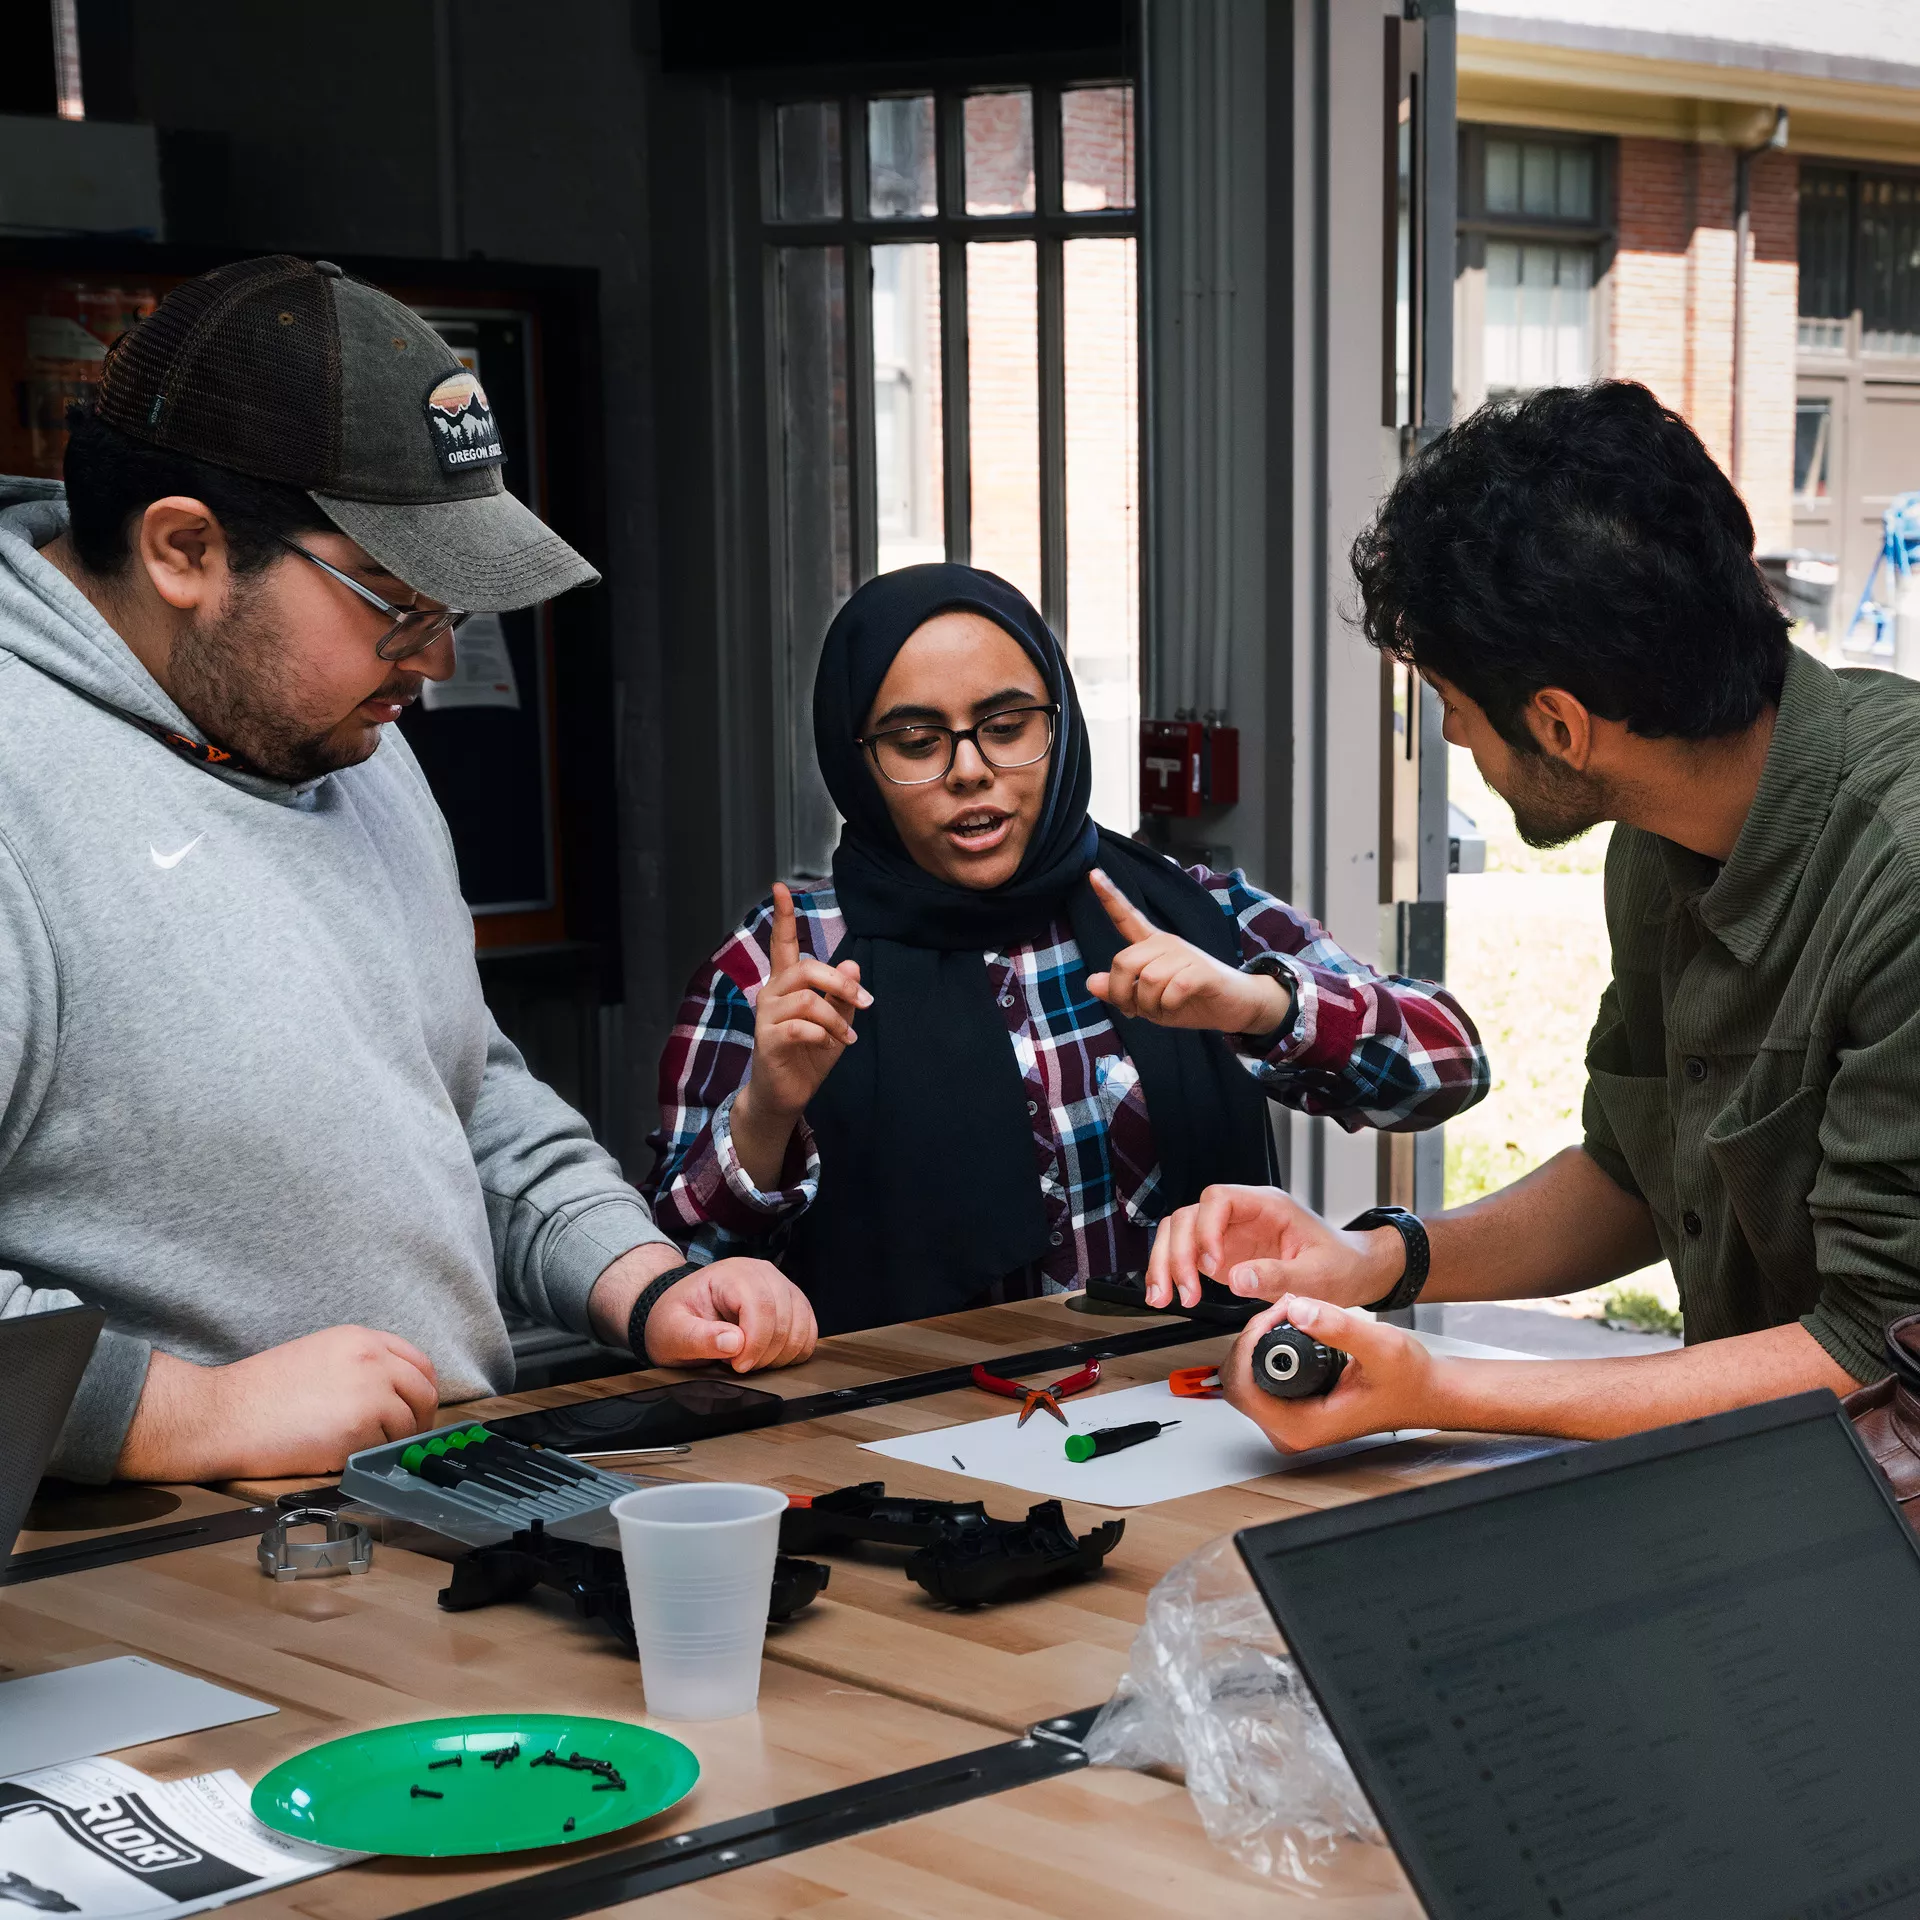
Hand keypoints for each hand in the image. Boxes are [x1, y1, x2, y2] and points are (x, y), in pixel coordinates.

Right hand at [118, 1326, 440, 1480]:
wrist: (222, 1414)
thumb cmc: (259, 1393)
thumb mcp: (319, 1355)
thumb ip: (360, 1365)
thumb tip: (391, 1392)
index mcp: (363, 1339)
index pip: (419, 1363)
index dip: (422, 1390)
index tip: (416, 1409)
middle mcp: (374, 1360)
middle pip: (424, 1394)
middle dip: (418, 1420)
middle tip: (401, 1440)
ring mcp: (371, 1393)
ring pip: (407, 1426)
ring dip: (391, 1443)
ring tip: (359, 1449)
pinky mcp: (360, 1428)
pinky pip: (383, 1449)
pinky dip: (370, 1457)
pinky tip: (342, 1456)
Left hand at [639, 1258, 817, 1372]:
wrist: (682, 1313)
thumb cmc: (675, 1320)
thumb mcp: (672, 1332)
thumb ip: (698, 1337)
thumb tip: (734, 1342)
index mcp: (732, 1274)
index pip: (760, 1305)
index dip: (755, 1342)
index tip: (737, 1366)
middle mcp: (762, 1273)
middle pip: (784, 1316)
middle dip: (765, 1352)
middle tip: (739, 1365)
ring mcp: (780, 1286)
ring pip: (801, 1324)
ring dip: (780, 1353)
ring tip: (751, 1359)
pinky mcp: (792, 1303)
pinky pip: (809, 1329)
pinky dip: (795, 1350)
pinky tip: (768, 1356)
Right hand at [739, 882, 869, 1123]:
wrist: (786, 1096)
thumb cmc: (807, 1056)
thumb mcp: (835, 1023)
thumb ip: (843, 996)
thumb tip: (852, 963)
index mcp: (786, 986)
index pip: (782, 945)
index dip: (783, 917)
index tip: (781, 887)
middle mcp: (772, 994)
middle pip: (806, 968)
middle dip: (840, 983)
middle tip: (865, 1003)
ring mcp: (766, 1016)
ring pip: (806, 998)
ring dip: (835, 1016)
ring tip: (847, 1036)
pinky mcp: (767, 1039)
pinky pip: (799, 1026)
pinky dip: (823, 1034)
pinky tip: (831, 1045)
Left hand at [1083, 869, 1289, 1034]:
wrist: (1236, 1007)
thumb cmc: (1190, 1001)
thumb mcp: (1148, 1002)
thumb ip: (1121, 991)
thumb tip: (1090, 982)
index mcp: (1152, 945)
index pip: (1127, 917)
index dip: (1109, 897)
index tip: (1092, 873)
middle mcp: (1166, 943)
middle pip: (1123, 961)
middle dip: (1121, 994)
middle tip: (1134, 1011)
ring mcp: (1185, 954)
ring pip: (1146, 979)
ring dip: (1149, 1005)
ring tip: (1162, 1009)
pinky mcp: (1201, 970)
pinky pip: (1170, 990)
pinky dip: (1168, 1007)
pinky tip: (1178, 1006)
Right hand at [1146, 1183, 1403, 1309]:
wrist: (1354, 1272)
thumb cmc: (1342, 1263)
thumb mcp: (1318, 1274)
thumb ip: (1278, 1275)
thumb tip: (1237, 1279)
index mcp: (1267, 1206)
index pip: (1218, 1199)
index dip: (1207, 1228)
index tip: (1214, 1263)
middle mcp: (1242, 1215)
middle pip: (1189, 1216)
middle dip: (1178, 1253)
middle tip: (1185, 1290)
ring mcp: (1229, 1234)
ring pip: (1179, 1233)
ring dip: (1166, 1263)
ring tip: (1164, 1297)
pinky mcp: (1223, 1255)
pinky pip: (1186, 1255)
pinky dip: (1170, 1273)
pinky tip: (1166, 1294)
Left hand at [1222, 1294, 1439, 1451]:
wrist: (1426, 1392)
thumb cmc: (1409, 1380)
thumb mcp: (1379, 1345)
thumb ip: (1338, 1327)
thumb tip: (1297, 1311)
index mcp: (1304, 1426)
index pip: (1244, 1387)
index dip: (1250, 1344)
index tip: (1275, 1317)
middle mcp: (1292, 1432)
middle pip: (1237, 1384)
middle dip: (1251, 1340)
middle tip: (1280, 1313)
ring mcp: (1291, 1423)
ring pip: (1245, 1381)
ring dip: (1257, 1343)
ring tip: (1285, 1318)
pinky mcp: (1294, 1412)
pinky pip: (1260, 1381)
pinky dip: (1265, 1352)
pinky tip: (1286, 1331)